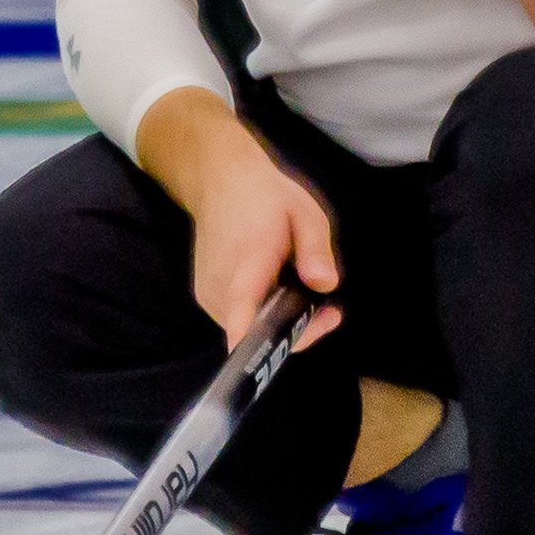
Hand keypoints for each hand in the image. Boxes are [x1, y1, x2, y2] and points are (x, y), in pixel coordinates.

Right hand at [134, 87, 341, 349]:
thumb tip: (326, 286)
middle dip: (298, 329)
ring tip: (304, 292)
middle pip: (259, 331)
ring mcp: (208, 294)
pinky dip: (262, 314)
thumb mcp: (303, 211)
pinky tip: (277, 289)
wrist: (220, 181)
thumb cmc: (265, 196)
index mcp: (247, 260)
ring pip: (251, 329)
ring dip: (281, 321)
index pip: (242, 308)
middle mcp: (221, 285)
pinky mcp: (205, 298)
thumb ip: (315, 248)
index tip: (268, 353)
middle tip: (328, 308)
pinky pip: (240, 320)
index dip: (252, 339)